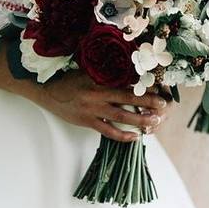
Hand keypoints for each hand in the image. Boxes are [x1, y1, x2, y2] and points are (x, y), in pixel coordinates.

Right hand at [31, 71, 168, 141]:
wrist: (45, 91)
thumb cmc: (67, 79)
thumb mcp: (86, 70)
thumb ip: (105, 72)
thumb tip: (127, 70)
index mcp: (98, 78)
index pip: (126, 81)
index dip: (143, 84)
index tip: (159, 86)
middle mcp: (97, 94)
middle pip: (128, 98)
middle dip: (148, 102)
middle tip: (163, 105)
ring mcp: (92, 109)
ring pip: (121, 116)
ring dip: (140, 120)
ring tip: (154, 122)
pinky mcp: (87, 121)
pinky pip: (108, 131)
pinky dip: (122, 135)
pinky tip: (135, 137)